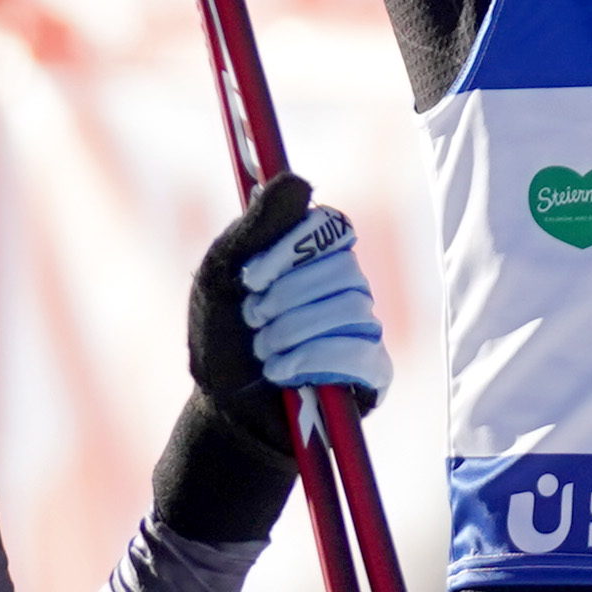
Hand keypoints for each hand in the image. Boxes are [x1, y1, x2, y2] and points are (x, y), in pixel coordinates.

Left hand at [186, 170, 387, 451]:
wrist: (224, 412)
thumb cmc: (221, 340)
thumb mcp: (219, 278)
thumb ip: (253, 228)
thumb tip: (297, 180)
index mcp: (314, 257)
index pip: (332, 227)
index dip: (294, 250)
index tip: (250, 278)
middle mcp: (346, 286)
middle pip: (343, 270)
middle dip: (286, 300)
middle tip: (252, 321)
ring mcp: (363, 328)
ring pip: (351, 311)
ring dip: (292, 335)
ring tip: (264, 354)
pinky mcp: (372, 372)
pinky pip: (361, 354)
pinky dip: (315, 363)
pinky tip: (284, 374)